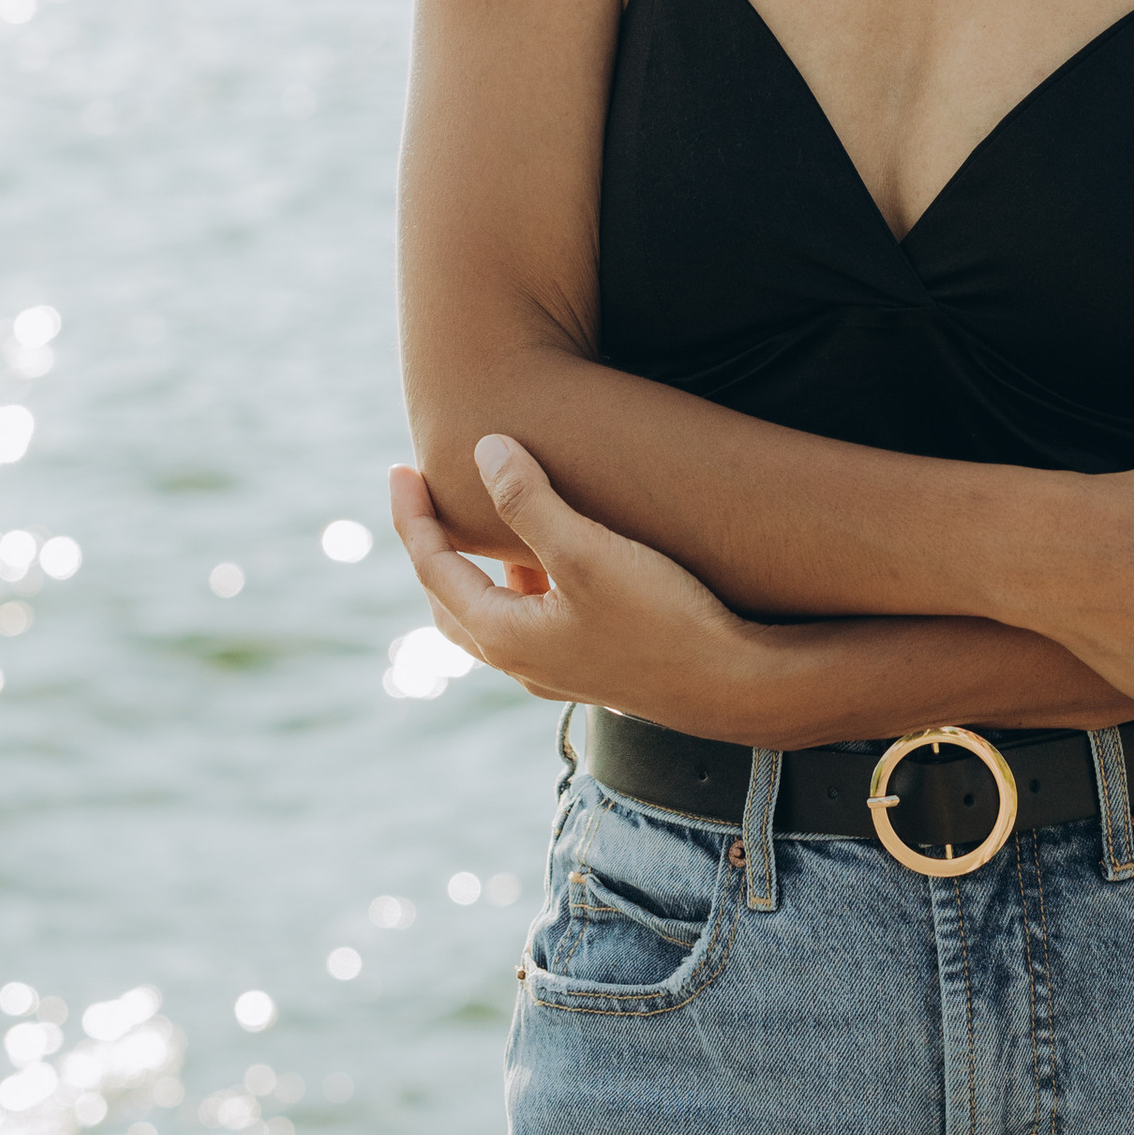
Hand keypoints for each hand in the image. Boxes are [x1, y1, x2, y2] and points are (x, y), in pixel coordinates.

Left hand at [388, 438, 758, 727]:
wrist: (733, 684)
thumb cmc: (661, 617)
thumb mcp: (587, 550)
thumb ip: (530, 500)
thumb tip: (485, 450)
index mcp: (503, 635)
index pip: (433, 567)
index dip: (413, 515)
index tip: (400, 468)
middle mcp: (520, 661)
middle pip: (450, 600)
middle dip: (433, 545)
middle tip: (426, 496)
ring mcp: (555, 670)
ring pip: (491, 614)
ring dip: (478, 567)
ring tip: (485, 518)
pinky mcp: (590, 667)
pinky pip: (531, 621)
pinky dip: (520, 583)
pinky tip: (552, 557)